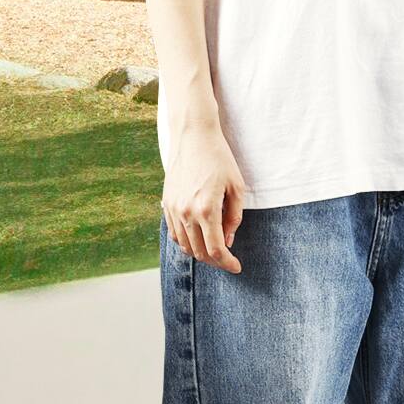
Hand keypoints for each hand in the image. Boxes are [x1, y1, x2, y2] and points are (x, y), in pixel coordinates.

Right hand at [162, 122, 247, 272]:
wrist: (193, 137)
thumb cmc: (220, 159)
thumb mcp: (236, 187)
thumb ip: (233, 218)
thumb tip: (227, 241)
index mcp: (206, 210)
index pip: (215, 249)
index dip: (227, 263)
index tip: (237, 267)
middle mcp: (186, 213)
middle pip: (199, 251)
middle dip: (215, 260)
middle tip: (229, 260)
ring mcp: (173, 209)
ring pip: (184, 245)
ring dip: (200, 253)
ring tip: (215, 250)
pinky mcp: (166, 204)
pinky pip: (174, 233)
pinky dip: (186, 242)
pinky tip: (198, 239)